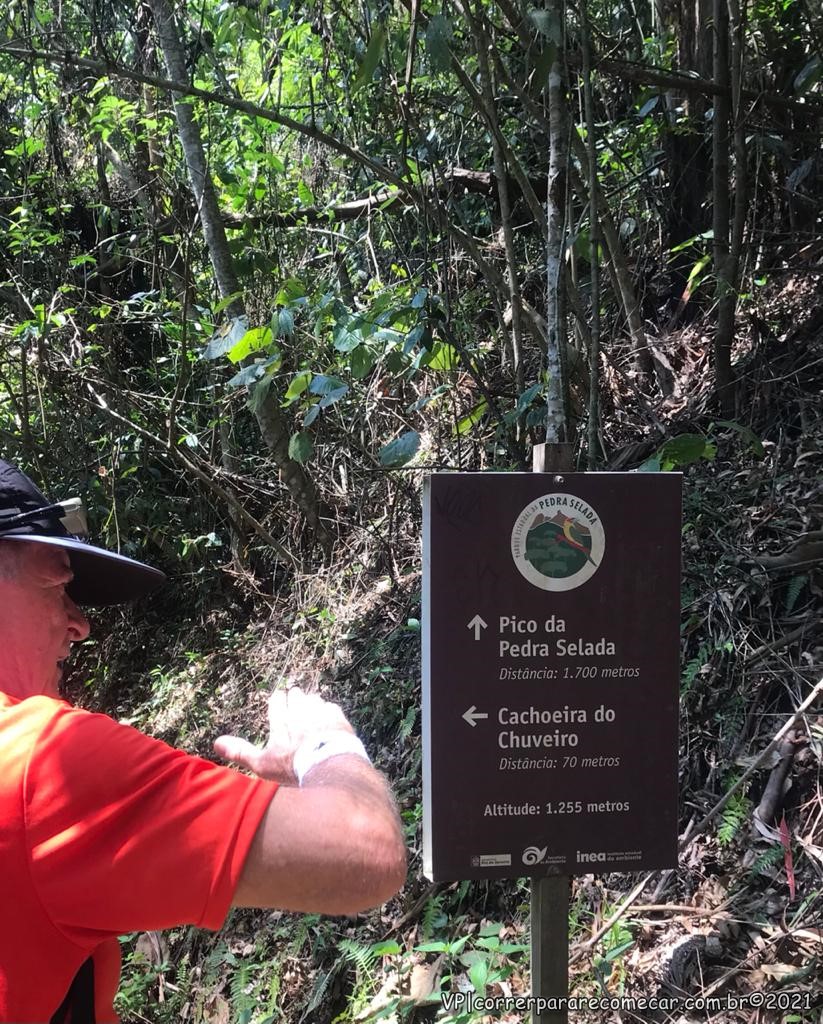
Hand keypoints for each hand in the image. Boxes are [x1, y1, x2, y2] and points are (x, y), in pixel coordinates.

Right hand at [214, 687, 354, 783]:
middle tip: (295, 700)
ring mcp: (320, 715)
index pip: (277, 702)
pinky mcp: (338, 719)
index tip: (279, 698)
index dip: (277, 700)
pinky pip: (331, 707)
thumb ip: (241, 752)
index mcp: (281, 722)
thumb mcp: (263, 765)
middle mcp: (299, 714)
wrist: (330, 770)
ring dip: (311, 703)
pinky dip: (328, 712)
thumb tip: (217, 743)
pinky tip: (327, 720)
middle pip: (296, 696)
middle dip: (295, 698)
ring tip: (310, 710)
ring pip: (314, 700)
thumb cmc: (293, 769)